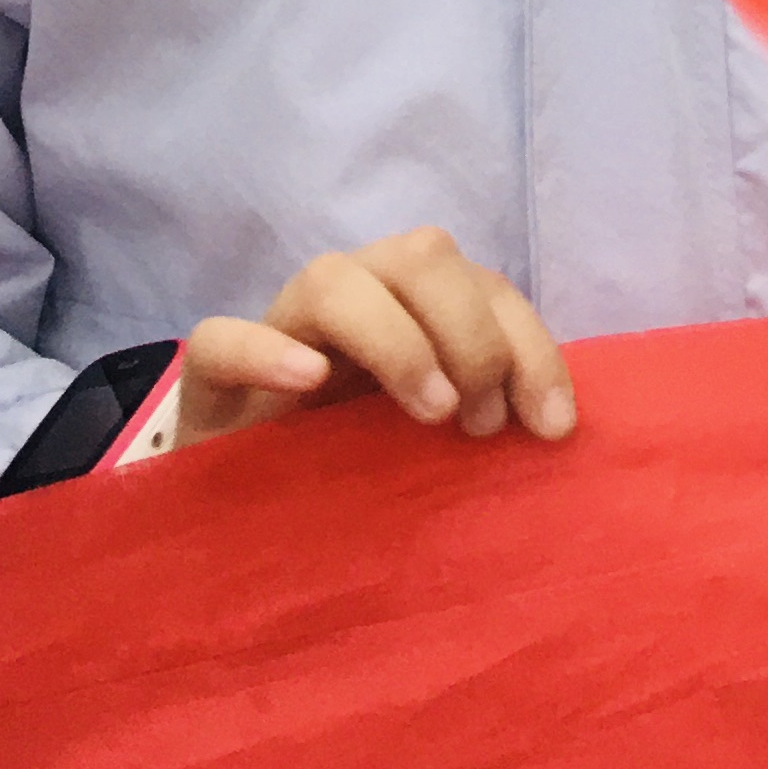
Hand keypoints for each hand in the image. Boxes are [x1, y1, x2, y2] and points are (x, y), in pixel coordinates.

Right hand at [172, 225, 577, 451]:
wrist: (240, 512)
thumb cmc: (356, 468)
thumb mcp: (434, 440)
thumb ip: (485, 411)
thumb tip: (558, 428)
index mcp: (414, 304)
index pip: (487, 287)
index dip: (531, 346)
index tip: (554, 426)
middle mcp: (354, 296)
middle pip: (423, 256)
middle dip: (470, 332)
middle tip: (480, 423)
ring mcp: (279, 329)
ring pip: (334, 280)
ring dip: (397, 339)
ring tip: (429, 411)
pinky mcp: (209, 378)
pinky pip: (220, 339)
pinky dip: (266, 350)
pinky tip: (307, 381)